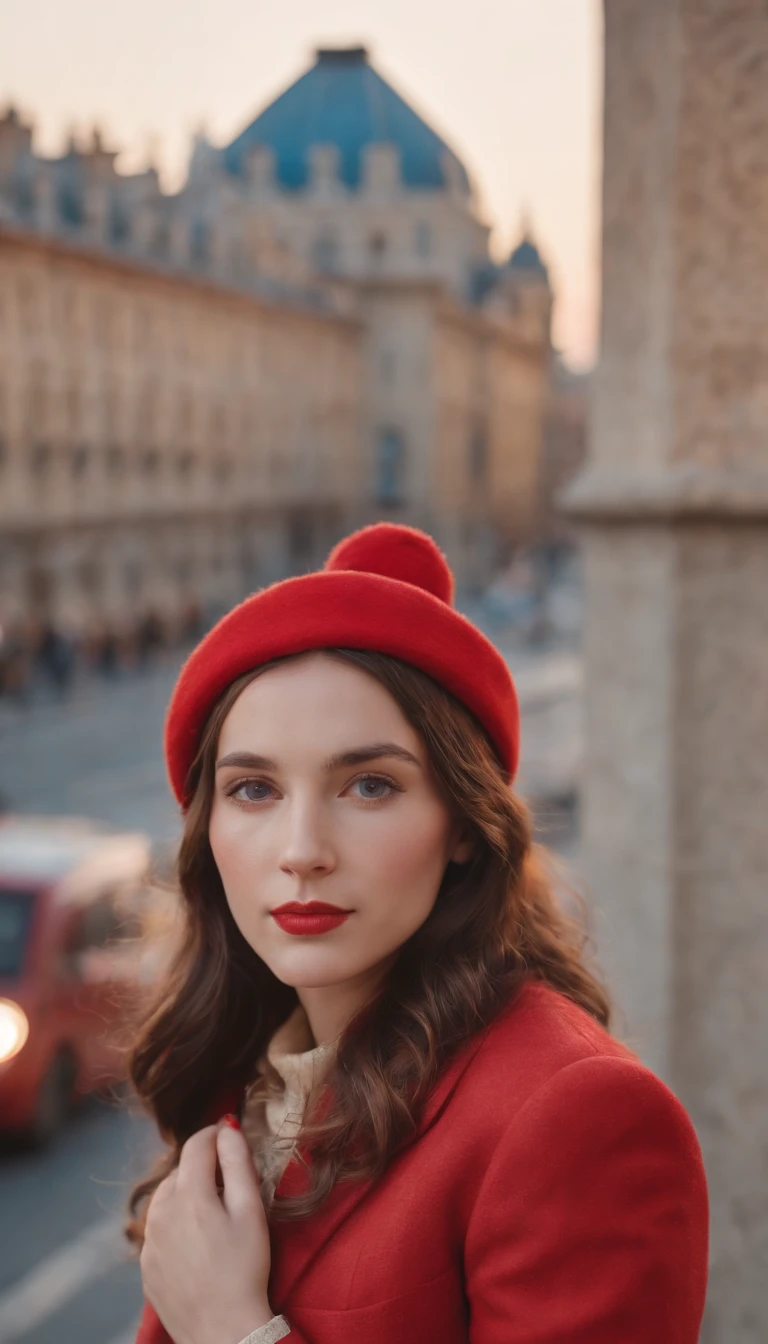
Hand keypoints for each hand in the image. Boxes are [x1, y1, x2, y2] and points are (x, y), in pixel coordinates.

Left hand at [140, 1118, 274, 1343]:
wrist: (222, 1331)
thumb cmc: (244, 1270)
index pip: (196, 1144)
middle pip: (180, 1170)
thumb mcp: (251, 1211)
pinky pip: (159, 1229)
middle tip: (230, 1184)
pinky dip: (175, 1223)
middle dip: (203, 1167)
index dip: (215, 1133)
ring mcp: (148, 1241)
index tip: (230, 1133)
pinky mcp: (145, 1265)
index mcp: (187, 1194)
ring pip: (166, 1198)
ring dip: (187, 1193)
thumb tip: (227, 1128)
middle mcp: (159, 1212)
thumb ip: (238, 1162)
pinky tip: (198, 1242)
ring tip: (214, 1214)